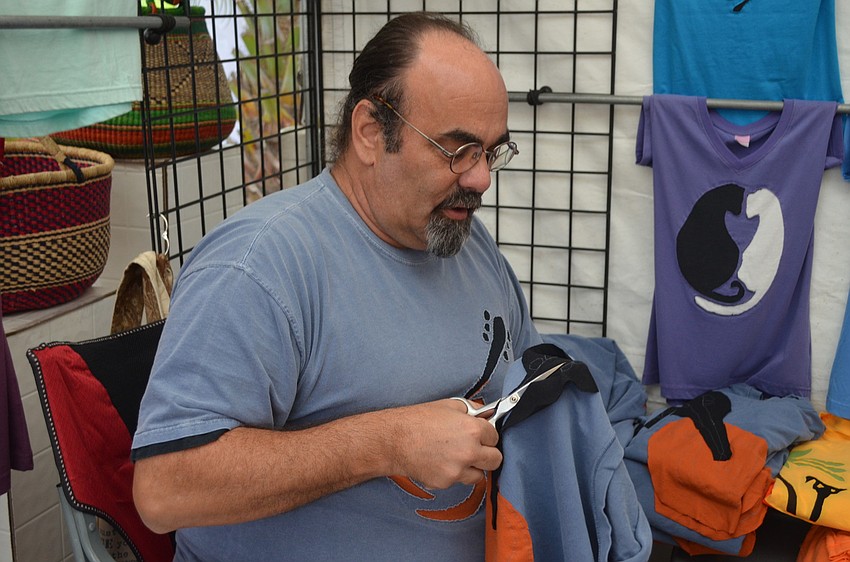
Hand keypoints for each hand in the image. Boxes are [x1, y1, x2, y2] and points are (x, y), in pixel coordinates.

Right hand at [384, 399, 502, 488]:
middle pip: (495, 460)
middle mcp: (469, 451)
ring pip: (479, 475)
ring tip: (456, 456)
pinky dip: (454, 474)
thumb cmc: (418, 420)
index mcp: (472, 429)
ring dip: (473, 467)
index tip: (481, 435)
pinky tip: (441, 462)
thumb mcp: (449, 406)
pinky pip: (459, 481)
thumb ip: (472, 411)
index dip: (487, 434)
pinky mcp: (446, 483)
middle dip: (488, 453)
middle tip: (476, 448)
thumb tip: (486, 414)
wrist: (394, 440)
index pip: (495, 436)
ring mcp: (458, 470)